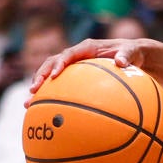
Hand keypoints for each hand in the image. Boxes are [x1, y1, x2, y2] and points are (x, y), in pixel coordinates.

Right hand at [25, 37, 156, 101]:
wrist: (135, 56)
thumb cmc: (134, 53)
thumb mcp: (134, 51)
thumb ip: (128, 54)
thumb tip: (121, 61)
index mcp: (88, 48)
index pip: (69, 53)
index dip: (60, 63)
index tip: (54, 76)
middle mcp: (77, 56)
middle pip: (53, 64)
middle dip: (41, 76)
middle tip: (33, 91)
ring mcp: (75, 68)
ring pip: (51, 77)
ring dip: (39, 89)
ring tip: (28, 104)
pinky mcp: (75, 79)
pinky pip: (60, 88)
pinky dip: (51, 98)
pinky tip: (45, 115)